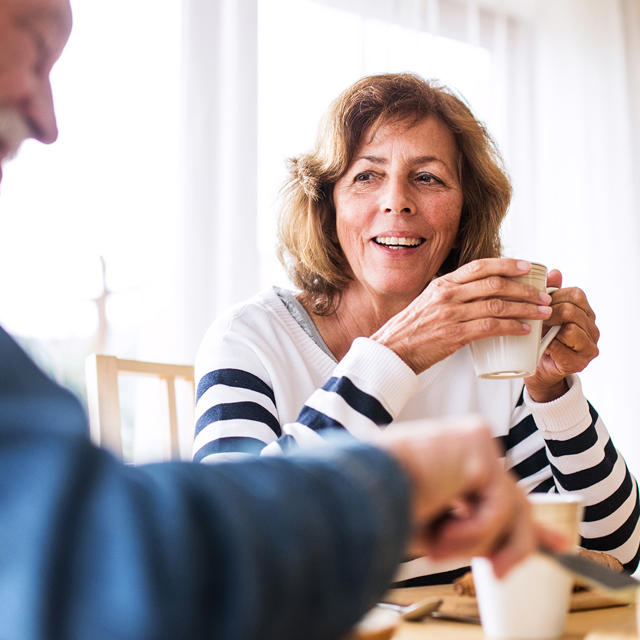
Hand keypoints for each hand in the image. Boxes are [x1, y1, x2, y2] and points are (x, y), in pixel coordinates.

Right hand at [372, 258, 552, 373]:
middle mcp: (448, 295)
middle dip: (525, 288)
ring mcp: (451, 314)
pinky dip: (511, 327)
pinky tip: (524, 329)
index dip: (506, 264)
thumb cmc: (411, 330)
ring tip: (543, 312)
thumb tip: (474, 293)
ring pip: (497, 304)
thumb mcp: (427, 303)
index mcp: (442, 284)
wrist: (392, 351)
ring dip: (525, 308)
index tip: (527, 266)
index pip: (479, 266)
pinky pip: (490, 327)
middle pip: (494, 283)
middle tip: (544, 294)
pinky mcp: (454, 335)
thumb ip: (449, 296)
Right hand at [376, 416, 568, 576]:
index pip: (497, 489)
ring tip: (440, 551)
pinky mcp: (477, 443)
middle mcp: (464, 448)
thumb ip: (472, 533)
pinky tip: (444, 532)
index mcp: (449, 466)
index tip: (552, 540)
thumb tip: (502, 554)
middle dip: (527, 534)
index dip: (526, 519)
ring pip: (510, 507)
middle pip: (512, 497)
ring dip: (478, 542)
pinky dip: (472, 531)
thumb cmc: (381, 508)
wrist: (359, 490)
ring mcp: (473, 442)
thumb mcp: (435, 529)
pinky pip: (497, 504)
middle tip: (532, 557)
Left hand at [524, 270, 599, 401]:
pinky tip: (542, 344)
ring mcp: (590, 345)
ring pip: (572, 326)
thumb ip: (547, 293)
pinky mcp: (582, 361)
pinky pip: (567, 346)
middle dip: (549, 311)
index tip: (535, 302)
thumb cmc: (538, 338)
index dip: (554, 296)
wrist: (536, 369)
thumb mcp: (540, 313)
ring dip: (550, 327)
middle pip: (573, 309)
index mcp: (584, 311)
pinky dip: (552, 343)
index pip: (575, 294)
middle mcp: (592, 327)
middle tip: (532, 316)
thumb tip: (554, 272)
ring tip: (535, 329)